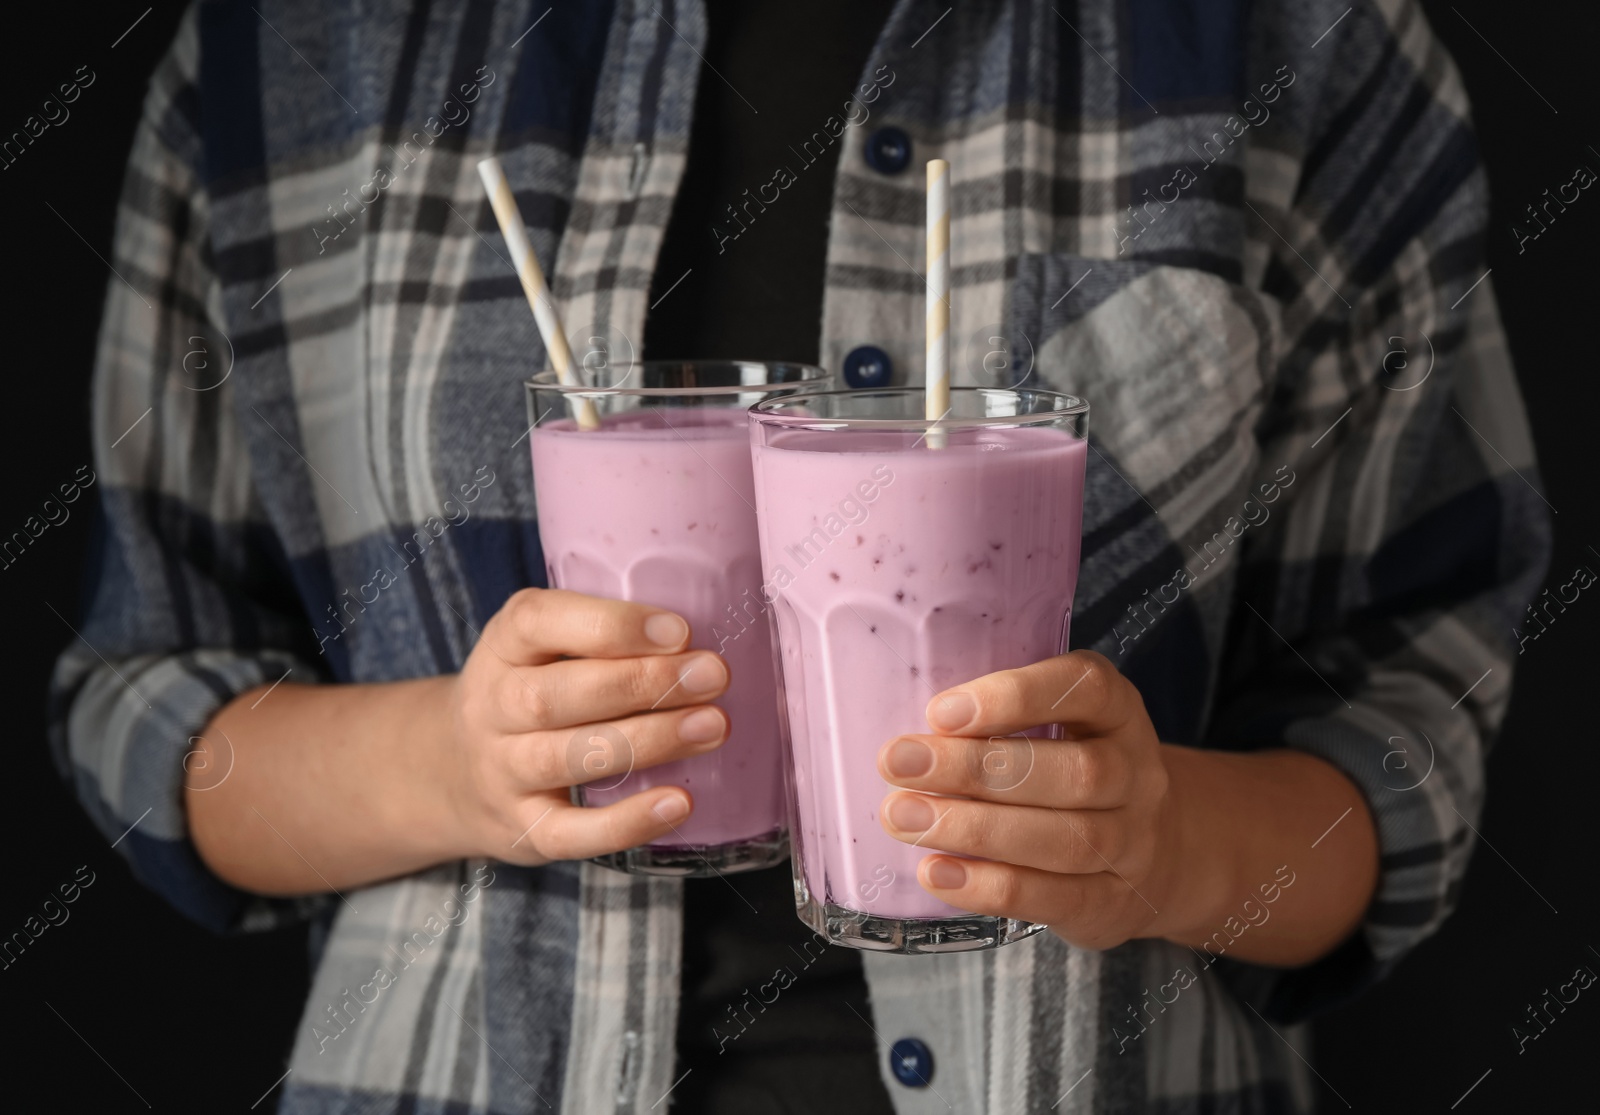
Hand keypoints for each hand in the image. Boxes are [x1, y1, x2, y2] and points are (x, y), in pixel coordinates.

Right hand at [443, 588, 730, 865]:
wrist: (454, 770)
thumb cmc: (529, 692)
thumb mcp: (542, 647)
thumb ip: (602, 636)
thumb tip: (697, 643)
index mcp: (503, 646)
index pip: (536, 622)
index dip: (609, 625)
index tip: (678, 630)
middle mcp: (492, 708)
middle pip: (554, 696)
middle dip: (641, 684)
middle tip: (712, 676)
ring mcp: (502, 773)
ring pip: (566, 759)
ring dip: (646, 742)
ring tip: (712, 726)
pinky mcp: (522, 829)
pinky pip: (570, 833)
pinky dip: (626, 822)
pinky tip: (678, 803)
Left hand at [876, 650, 1175, 949]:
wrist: (1160, 855)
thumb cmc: (1077, 773)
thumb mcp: (1061, 727)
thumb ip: (998, 718)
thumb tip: (901, 722)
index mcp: (1119, 714)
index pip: (1086, 688)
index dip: (1016, 696)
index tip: (940, 710)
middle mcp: (1136, 776)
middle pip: (1075, 772)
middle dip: (976, 768)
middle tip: (898, 762)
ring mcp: (1131, 845)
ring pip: (1063, 839)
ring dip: (973, 829)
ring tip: (901, 817)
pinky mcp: (1108, 903)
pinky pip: (1052, 898)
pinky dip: (987, 887)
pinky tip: (935, 872)